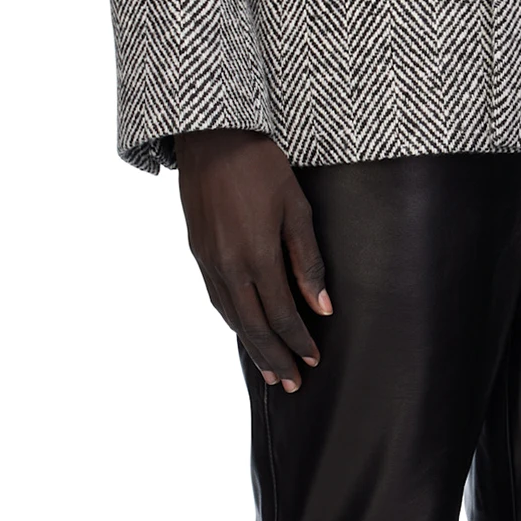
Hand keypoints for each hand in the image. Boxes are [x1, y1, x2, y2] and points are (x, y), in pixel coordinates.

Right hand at [175, 129, 332, 391]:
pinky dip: (232, 321)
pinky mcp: (197, 251)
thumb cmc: (261, 165)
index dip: (298, 341)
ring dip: (251, 346)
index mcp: (256, 257)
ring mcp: (208, 261)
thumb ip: (307, 259)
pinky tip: (243, 328)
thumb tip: (322, 306)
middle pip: (253, 327)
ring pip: (231, 317)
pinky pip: (216, 298)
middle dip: (275, 357)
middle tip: (293, 383)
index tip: (314, 359)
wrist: (212, 137)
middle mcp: (228, 267)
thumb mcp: (295, 206)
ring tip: (270, 368)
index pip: (281, 315)